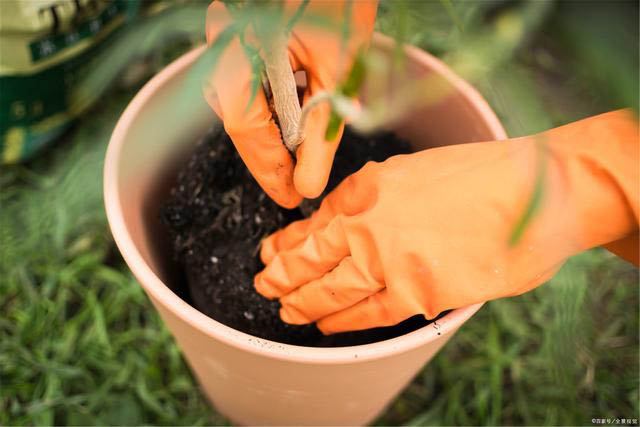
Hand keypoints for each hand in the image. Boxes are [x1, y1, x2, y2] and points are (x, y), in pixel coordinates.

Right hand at [204, 1, 376, 207]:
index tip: (291, 197)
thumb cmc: (343, 6)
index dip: (267, 167)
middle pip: (236, 116)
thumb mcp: (339, 72)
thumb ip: (321, 133)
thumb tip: (308, 187)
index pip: (244, 121)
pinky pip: (244, 87)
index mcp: (241, 41)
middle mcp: (222, 39)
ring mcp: (225, 39)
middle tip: (293, 188)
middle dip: (267, 157)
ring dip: (267, 136)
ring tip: (295, 165)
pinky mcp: (236, 41)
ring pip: (237, 105)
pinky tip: (290, 130)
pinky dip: (268, 112)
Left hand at [254, 110, 638, 333]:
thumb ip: (374, 199)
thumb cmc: (482, 175)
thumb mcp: (412, 172)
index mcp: (364, 189)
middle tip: (264, 285)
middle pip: (308, 259)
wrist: (537, 189)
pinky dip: (340, 322)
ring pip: (328, 290)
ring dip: (301, 302)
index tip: (270, 251)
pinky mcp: (415, 293)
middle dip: (281, 275)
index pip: (311, 223)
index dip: (286, 242)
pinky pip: (366, 314)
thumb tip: (344, 220)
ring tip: (285, 309)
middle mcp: (365, 224)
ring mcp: (386, 261)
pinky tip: (325, 325)